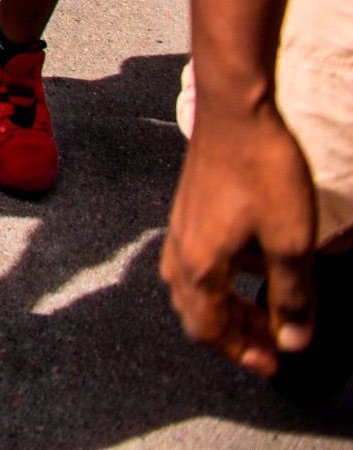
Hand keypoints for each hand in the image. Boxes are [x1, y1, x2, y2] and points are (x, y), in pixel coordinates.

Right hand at [161, 102, 319, 375]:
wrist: (234, 110)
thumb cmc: (261, 171)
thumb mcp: (291, 242)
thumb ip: (293, 297)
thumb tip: (293, 341)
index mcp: (201, 265)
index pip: (208, 329)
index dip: (240, 352)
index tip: (272, 363)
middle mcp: (182, 248)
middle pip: (194, 310)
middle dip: (232, 333)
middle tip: (269, 342)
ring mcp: (182, 224)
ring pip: (192, 284)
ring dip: (224, 305)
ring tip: (260, 308)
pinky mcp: (189, 205)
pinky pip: (196, 258)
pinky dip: (220, 277)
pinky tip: (248, 263)